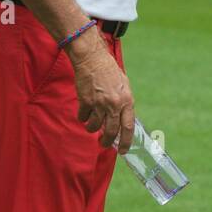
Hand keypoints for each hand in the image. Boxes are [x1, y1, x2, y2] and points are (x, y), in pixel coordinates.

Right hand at [68, 30, 135, 152]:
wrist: (93, 60)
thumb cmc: (110, 72)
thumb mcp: (124, 87)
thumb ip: (124, 104)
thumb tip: (122, 121)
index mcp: (127, 101)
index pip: (128, 126)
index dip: (126, 141)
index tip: (123, 151)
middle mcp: (114, 104)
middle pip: (111, 131)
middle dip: (107, 141)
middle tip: (105, 144)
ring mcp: (99, 103)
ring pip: (94, 127)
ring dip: (92, 128)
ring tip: (92, 124)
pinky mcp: (85, 101)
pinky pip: (83, 117)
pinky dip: (82, 117)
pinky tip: (84, 111)